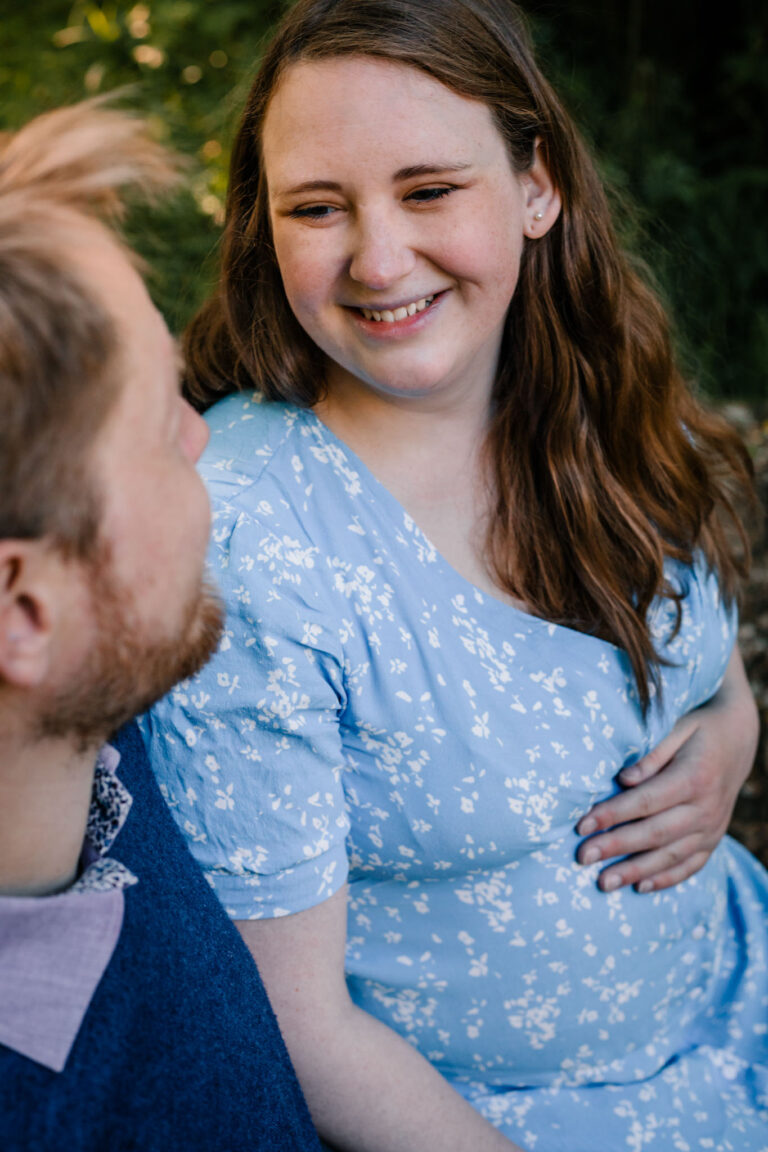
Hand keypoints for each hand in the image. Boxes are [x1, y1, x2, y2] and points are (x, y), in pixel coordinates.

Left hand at [576, 647, 758, 893]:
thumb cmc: (698, 727)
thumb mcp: (676, 726)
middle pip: (655, 833)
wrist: (739, 736)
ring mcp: (712, 827)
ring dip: (636, 871)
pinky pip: (691, 865)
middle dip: (616, 847)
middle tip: (582, 857)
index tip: (582, 825)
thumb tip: (622, 779)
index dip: (612, 815)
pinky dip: (666, 878)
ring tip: (604, 883)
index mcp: (694, 777)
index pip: (646, 801)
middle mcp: (706, 808)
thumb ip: (651, 754)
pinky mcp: (714, 838)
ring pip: (671, 856)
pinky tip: (640, 887)